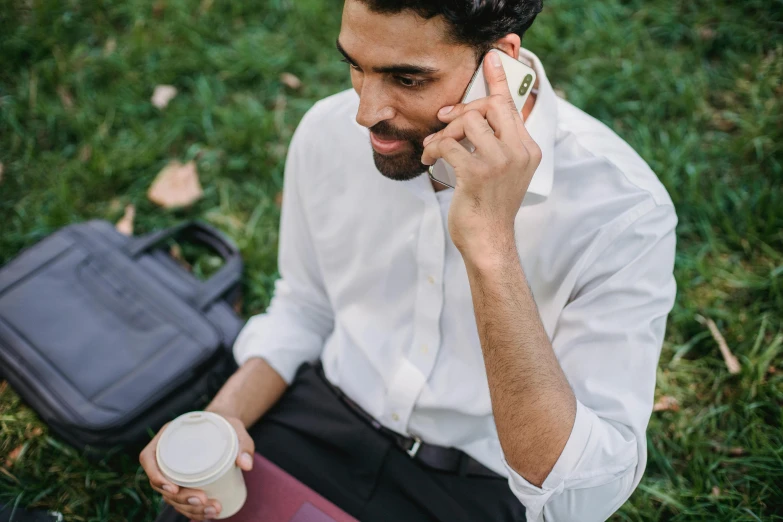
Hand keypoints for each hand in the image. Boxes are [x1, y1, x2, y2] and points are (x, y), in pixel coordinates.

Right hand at [139, 415, 254, 520]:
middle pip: (161, 483)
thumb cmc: (226, 423)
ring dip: (188, 509)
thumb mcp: (235, 427)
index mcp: (168, 435)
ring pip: (171, 496)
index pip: (148, 457)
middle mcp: (166, 454)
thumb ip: (243, 443)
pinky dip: (192, 511)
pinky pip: (181, 500)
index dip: (155, 476)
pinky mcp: (183, 481)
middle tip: (202, 501)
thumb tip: (246, 465)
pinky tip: (207, 516)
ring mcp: (173, 470)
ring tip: (212, 511)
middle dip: (180, 498)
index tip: (173, 488)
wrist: (225, 425)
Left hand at [421, 50, 541, 260]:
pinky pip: (448, 144)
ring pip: (468, 122)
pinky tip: (428, 161)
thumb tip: (470, 119)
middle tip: (444, 121)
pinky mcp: (477, 174)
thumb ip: (496, 145)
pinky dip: (432, 149)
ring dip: (444, 132)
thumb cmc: (489, 208)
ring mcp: (500, 163)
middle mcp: (518, 152)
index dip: (499, 81)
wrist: (488, 242)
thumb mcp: (502, 173)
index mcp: (528, 150)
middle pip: (490, 106)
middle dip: (463, 110)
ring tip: (434, 148)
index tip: (491, 60)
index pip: (513, 106)